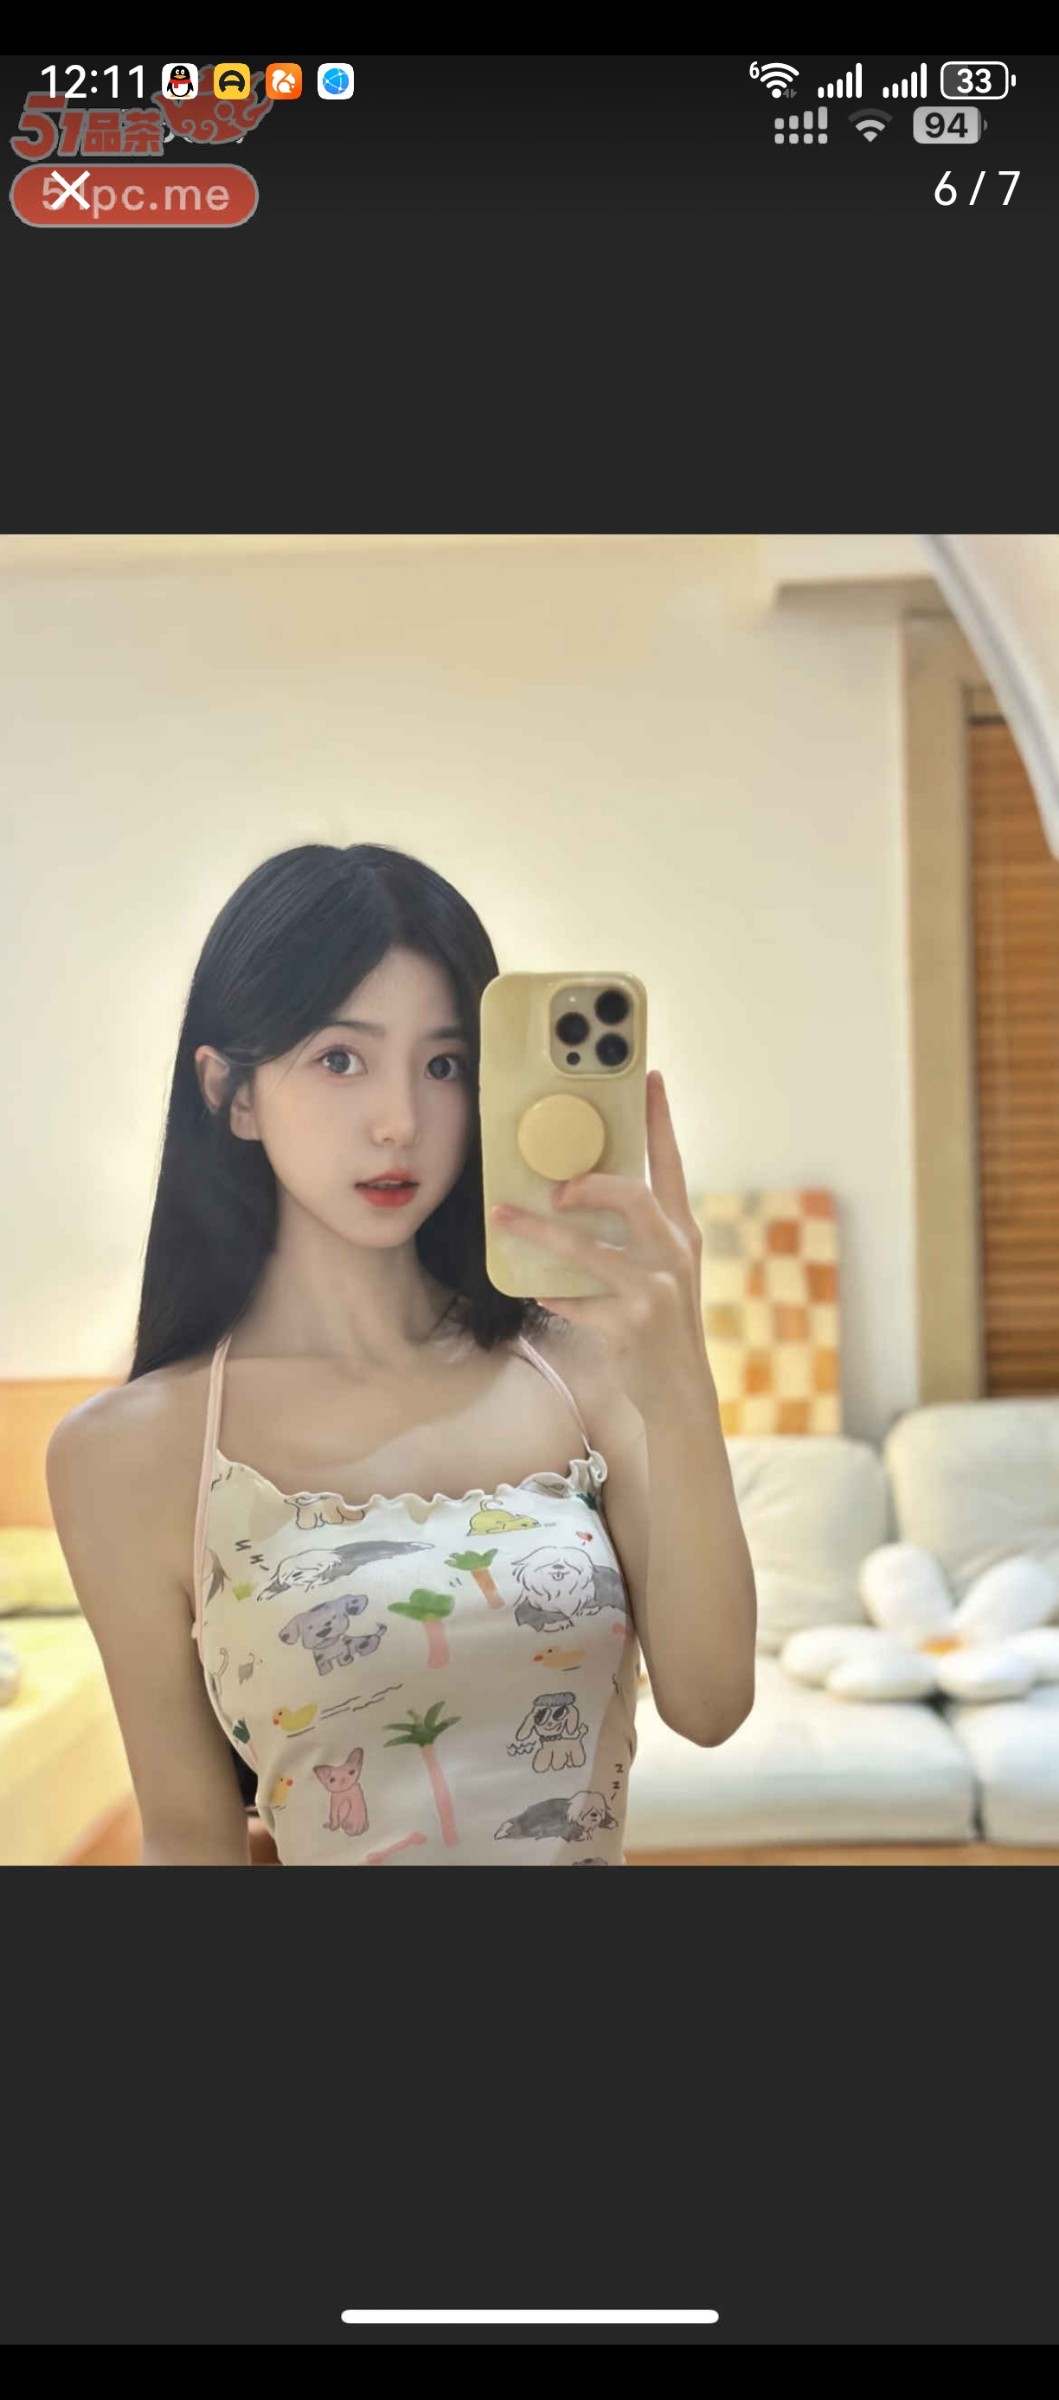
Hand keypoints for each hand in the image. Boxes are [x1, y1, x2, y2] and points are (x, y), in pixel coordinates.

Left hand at [491, 1069, 710, 1417]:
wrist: (680, 1391)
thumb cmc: (663, 1324)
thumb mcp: (663, 1271)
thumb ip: (636, 1235)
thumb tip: (581, 1195)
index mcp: (682, 1232)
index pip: (671, 1164)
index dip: (660, 1121)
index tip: (651, 1078)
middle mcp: (674, 1254)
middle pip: (631, 1196)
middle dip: (588, 1184)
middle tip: (555, 1188)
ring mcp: (654, 1291)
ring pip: (587, 1249)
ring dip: (538, 1231)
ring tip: (503, 1217)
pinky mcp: (629, 1324)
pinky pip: (576, 1300)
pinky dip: (553, 1293)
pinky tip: (537, 1289)